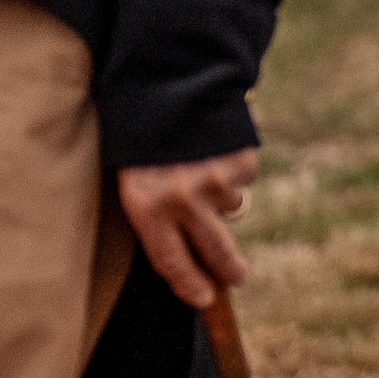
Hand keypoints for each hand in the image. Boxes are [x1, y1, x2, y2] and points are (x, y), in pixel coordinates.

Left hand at [119, 150, 258, 309]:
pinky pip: (243, 176)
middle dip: (230, 270)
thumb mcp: (135, 175)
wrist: (166, 76)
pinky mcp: (240, 161)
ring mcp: (215, 181)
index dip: (189, 285)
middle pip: (216, 252)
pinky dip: (233, 165)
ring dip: (222, 194)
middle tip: (237, 278)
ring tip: (199, 165)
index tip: (204, 300)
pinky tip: (214, 145)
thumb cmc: (142, 137)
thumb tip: (194, 255)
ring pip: (232, 206)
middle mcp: (181, 199)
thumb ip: (157, 214)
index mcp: (145, 207)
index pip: (170, 261)